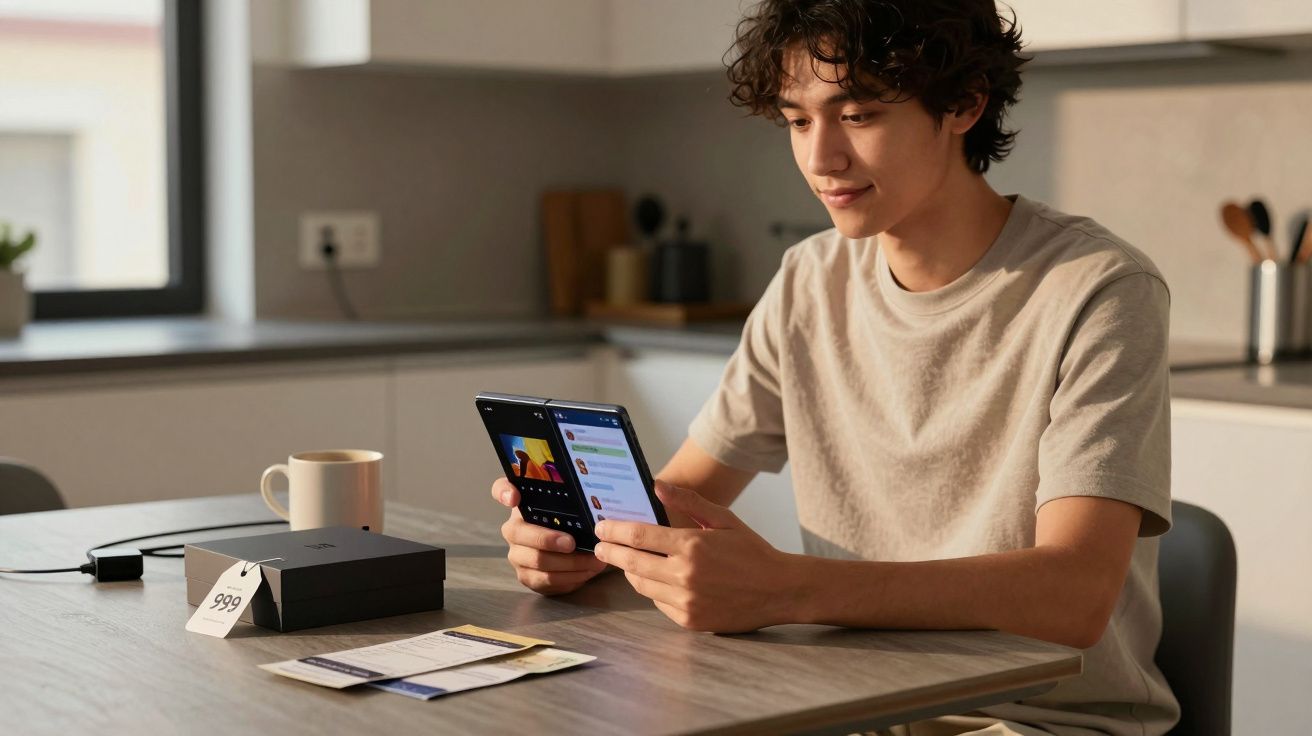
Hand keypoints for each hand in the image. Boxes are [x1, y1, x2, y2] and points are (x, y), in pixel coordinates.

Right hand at [491, 477, 607, 594]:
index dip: (504, 493)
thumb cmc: (570, 521)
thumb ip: (572, 496)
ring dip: (569, 562)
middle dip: (547, 539)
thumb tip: (592, 497)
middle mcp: (512, 529)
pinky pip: (547, 580)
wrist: (570, 550)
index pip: (501, 490)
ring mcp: (517, 555)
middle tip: (572, 542)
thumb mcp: (570, 506)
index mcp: (521, 505)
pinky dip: (570, 577)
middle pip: (520, 534)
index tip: (514, 497)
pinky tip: (587, 572)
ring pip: (538, 561)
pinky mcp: (527, 577)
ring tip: (594, 560)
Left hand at [593, 481, 803, 632]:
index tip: (601, 527)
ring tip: (626, 561)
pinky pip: (658, 603)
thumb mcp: (723, 519)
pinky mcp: (689, 620)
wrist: (779, 590)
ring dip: (630, 571)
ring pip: (641, 585)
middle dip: (609, 552)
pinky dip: (653, 590)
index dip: (614, 531)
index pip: (638, 536)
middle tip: (599, 546)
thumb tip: (656, 484)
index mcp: (692, 545)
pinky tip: (657, 580)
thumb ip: (688, 501)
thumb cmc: (751, 551)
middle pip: (631, 562)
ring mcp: (686, 601)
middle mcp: (684, 574)